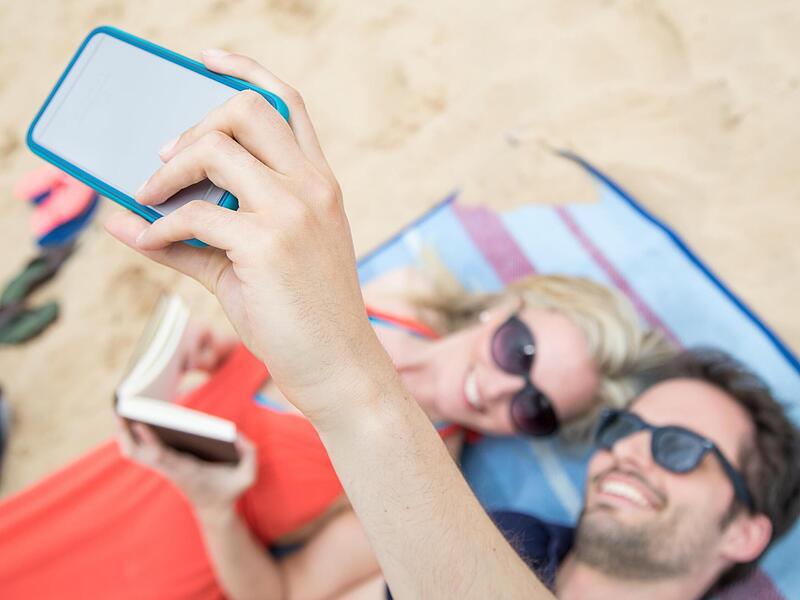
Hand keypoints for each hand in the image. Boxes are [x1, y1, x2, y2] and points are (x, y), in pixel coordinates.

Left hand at [104, 50, 391, 424]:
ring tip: (149, 199)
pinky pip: (193, 216)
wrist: (340, 367)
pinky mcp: (266, 244)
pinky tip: (148, 240)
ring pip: (215, 150)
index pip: (287, 103)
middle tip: (166, 160)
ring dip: (167, 172)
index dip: (246, 69)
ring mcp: (293, 212)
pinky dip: (160, 227)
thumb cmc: (302, 316)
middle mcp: (311, 188)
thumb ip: (193, 236)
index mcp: (319, 184)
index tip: (208, 59)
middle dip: (194, 124)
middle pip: (247, 109)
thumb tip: (124, 219)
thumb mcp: (251, 265)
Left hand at [116, 416, 256, 511]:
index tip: (138, 422)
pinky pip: (141, 450)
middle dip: (125, 434)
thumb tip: (236, 435)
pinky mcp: (163, 464)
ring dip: (124, 434)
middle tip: (119, 410)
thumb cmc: (229, 490)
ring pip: (135, 453)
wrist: (214, 510)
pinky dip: (133, 436)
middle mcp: (170, 469)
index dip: (149, 439)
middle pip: (138, 454)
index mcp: (187, 471)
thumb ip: (249, 455)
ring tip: (122, 409)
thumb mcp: (247, 477)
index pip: (162, 456)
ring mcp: (164, 467)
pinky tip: (133, 418)